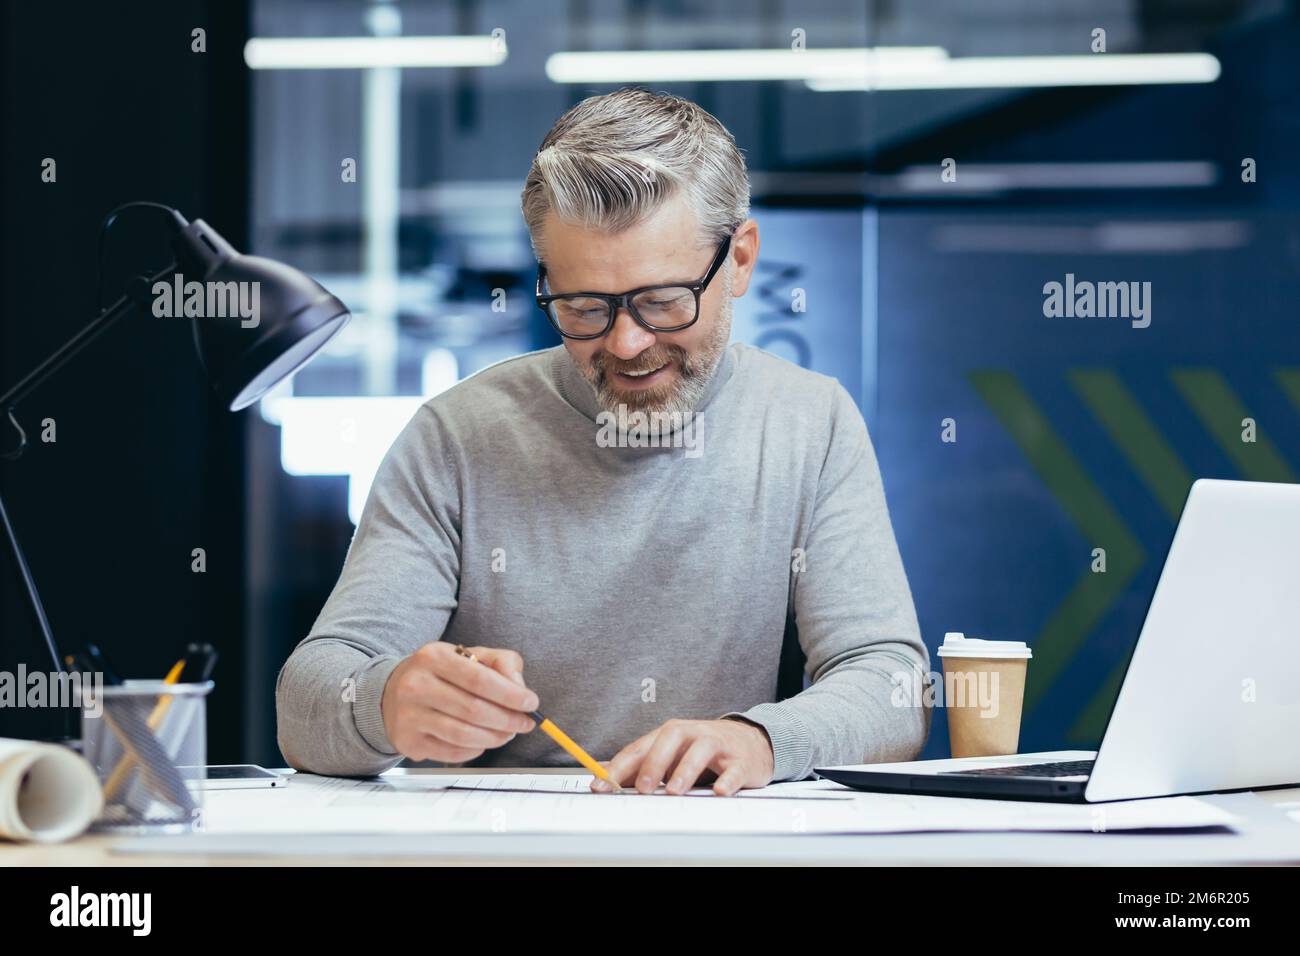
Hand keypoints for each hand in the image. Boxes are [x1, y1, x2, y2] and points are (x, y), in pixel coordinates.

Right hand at [380, 642, 538, 762]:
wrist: (393, 692)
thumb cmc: (442, 673)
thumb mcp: (470, 655)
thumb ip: (502, 662)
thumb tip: (520, 688)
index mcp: (433, 656)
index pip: (480, 679)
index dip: (510, 695)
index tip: (531, 703)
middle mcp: (416, 685)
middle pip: (473, 709)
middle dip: (508, 720)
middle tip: (525, 723)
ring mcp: (409, 715)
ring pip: (464, 734)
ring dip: (495, 737)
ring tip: (508, 733)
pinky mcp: (408, 741)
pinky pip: (452, 752)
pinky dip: (476, 749)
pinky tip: (484, 740)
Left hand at [594, 717, 774, 795]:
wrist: (752, 741)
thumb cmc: (704, 750)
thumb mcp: (672, 753)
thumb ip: (643, 765)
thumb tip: (606, 778)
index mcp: (672, 734)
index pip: (641, 747)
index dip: (619, 766)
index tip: (601, 785)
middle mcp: (694, 733)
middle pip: (672, 737)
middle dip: (654, 762)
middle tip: (642, 788)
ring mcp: (719, 745)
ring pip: (702, 748)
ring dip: (686, 769)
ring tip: (674, 791)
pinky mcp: (741, 760)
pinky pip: (735, 769)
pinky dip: (727, 780)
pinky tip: (719, 792)